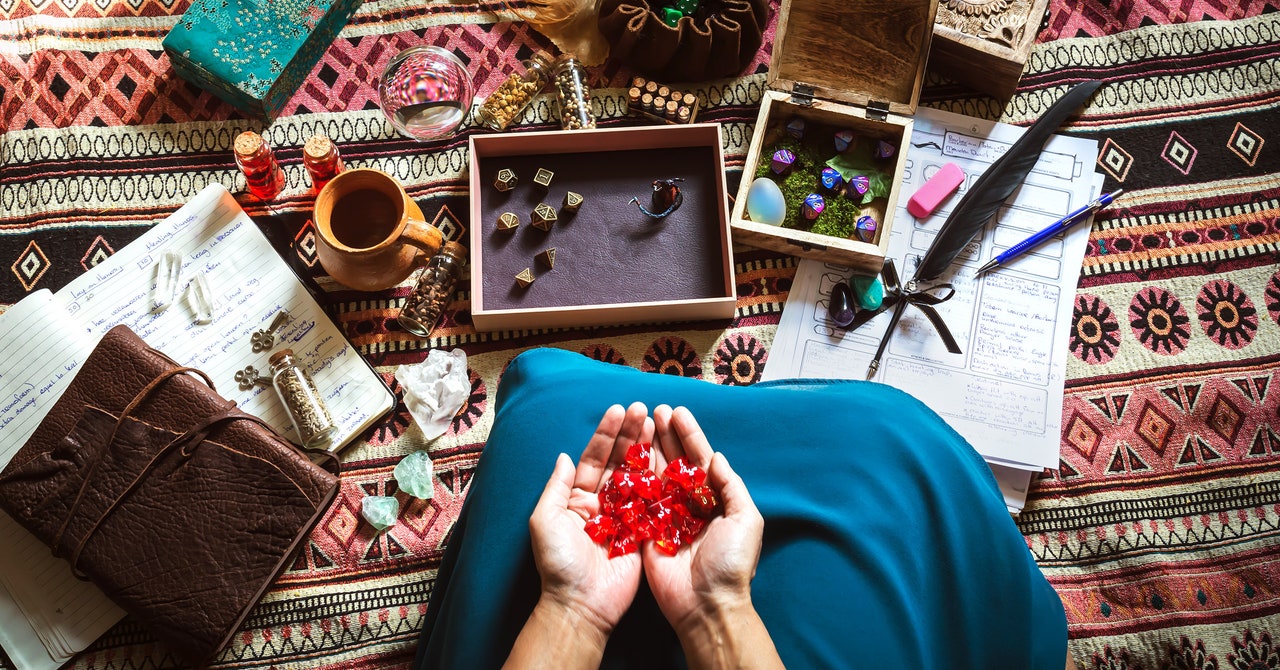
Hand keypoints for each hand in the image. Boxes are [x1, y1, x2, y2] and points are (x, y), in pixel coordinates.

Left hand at [527, 402, 652, 637]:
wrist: (581, 605)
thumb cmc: (558, 564)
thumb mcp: (546, 520)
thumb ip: (556, 486)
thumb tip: (564, 455)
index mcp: (577, 499)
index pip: (594, 458)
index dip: (606, 434)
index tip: (618, 410)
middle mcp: (602, 504)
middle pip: (619, 462)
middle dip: (630, 434)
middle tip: (643, 409)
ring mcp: (625, 517)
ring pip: (638, 476)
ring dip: (646, 449)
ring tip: (657, 422)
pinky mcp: (643, 533)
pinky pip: (653, 501)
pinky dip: (661, 479)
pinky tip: (670, 456)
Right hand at [643, 405, 764, 630]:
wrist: (705, 604)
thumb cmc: (730, 564)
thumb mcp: (745, 520)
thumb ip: (730, 486)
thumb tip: (715, 457)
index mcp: (714, 500)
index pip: (700, 459)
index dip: (690, 435)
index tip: (678, 412)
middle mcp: (689, 504)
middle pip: (675, 461)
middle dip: (666, 435)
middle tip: (655, 410)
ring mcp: (666, 516)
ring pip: (655, 474)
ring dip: (648, 448)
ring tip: (640, 422)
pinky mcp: (645, 530)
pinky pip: (637, 499)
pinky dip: (632, 476)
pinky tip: (625, 454)